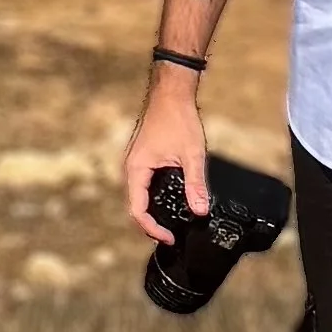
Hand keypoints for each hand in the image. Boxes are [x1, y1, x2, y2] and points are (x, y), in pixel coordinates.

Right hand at [125, 71, 209, 242]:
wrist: (171, 93)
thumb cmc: (178, 118)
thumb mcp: (192, 154)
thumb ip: (196, 184)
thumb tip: (201, 210)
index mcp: (136, 169)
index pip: (137, 211)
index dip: (152, 229)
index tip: (169, 238)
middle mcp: (130, 168)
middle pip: (135, 206)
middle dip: (151, 224)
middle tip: (171, 235)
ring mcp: (134, 163)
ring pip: (138, 196)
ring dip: (151, 212)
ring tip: (170, 223)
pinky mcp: (142, 159)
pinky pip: (142, 185)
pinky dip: (153, 198)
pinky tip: (169, 202)